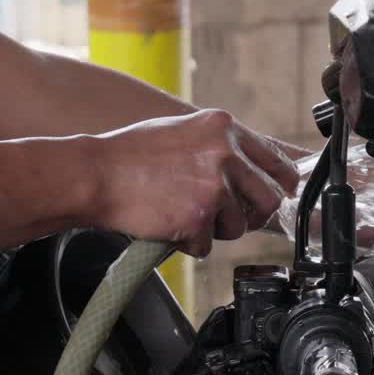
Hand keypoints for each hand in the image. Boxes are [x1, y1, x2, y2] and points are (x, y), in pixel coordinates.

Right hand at [91, 110, 300, 256]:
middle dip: (250, 215)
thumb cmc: (131, 155)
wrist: (94, 174)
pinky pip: (208, 246)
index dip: (279, 186)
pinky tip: (168, 225)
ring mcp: (213, 185)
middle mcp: (225, 153)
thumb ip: (223, 147)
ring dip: (214, 231)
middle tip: (224, 218)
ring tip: (184, 215)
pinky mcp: (198, 217)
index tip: (275, 197)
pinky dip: (189, 245)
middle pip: (269, 199)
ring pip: (239, 227)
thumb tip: (256, 172)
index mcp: (224, 128)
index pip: (278, 162)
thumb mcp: (186, 132)